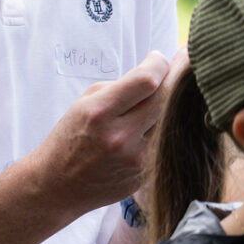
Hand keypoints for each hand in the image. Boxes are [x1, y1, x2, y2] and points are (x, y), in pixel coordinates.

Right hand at [31, 50, 189, 219]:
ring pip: (171, 121)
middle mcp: (120, 137)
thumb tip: (158, 75)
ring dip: (176, 102)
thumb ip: (121, 87)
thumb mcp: (86, 103)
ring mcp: (135, 159)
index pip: (146, 80)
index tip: (159, 58)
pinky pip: (164, 143)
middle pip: (167, 98)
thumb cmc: (70, 138)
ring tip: (178, 88)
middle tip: (185, 60)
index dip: (160, 63)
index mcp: (100, 112)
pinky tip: (162, 119)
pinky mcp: (144, 175)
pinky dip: (166, 127)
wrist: (57, 185)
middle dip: (179, 74)